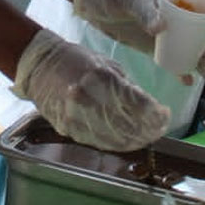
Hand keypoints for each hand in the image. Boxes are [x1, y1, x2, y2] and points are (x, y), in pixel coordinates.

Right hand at [13, 28, 170, 150]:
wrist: (39, 66)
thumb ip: (127, 87)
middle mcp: (88, 99)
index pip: (138, 105)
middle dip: (149, 130)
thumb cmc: (76, 60)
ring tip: (146, 137)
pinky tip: (126, 141)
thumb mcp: (106, 65)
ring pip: (114, 140)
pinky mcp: (67, 128)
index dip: (157, 115)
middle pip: (129, 126)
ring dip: (135, 141)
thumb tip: (149, 108)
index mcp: (100, 77)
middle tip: (159, 130)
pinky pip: (97, 142)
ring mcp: (76, 116)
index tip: (165, 115)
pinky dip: (115, 143)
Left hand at [73, 0, 204, 84]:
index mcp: (178, 1)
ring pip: (190, 51)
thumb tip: (161, 28)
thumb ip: (146, 12)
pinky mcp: (154, 46)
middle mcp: (177, 19)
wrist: (95, 2)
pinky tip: (188, 81)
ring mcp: (166, 34)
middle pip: (200, 38)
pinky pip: (172, 58)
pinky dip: (180, 70)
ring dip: (201, 65)